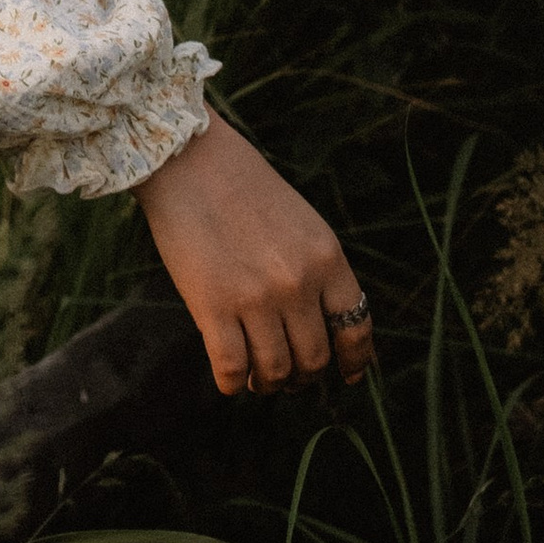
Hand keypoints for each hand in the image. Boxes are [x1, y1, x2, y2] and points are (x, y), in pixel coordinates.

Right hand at [132, 114, 376, 395]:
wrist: (187, 158)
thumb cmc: (242, 188)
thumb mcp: (301, 224)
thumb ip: (317, 271)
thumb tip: (328, 326)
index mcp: (327, 258)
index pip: (356, 328)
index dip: (354, 361)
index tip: (346, 376)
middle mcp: (298, 282)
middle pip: (314, 359)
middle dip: (302, 376)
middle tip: (286, 373)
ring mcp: (256, 297)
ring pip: (275, 372)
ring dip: (267, 384)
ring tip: (257, 378)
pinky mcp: (212, 306)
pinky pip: (232, 369)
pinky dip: (232, 383)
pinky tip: (229, 378)